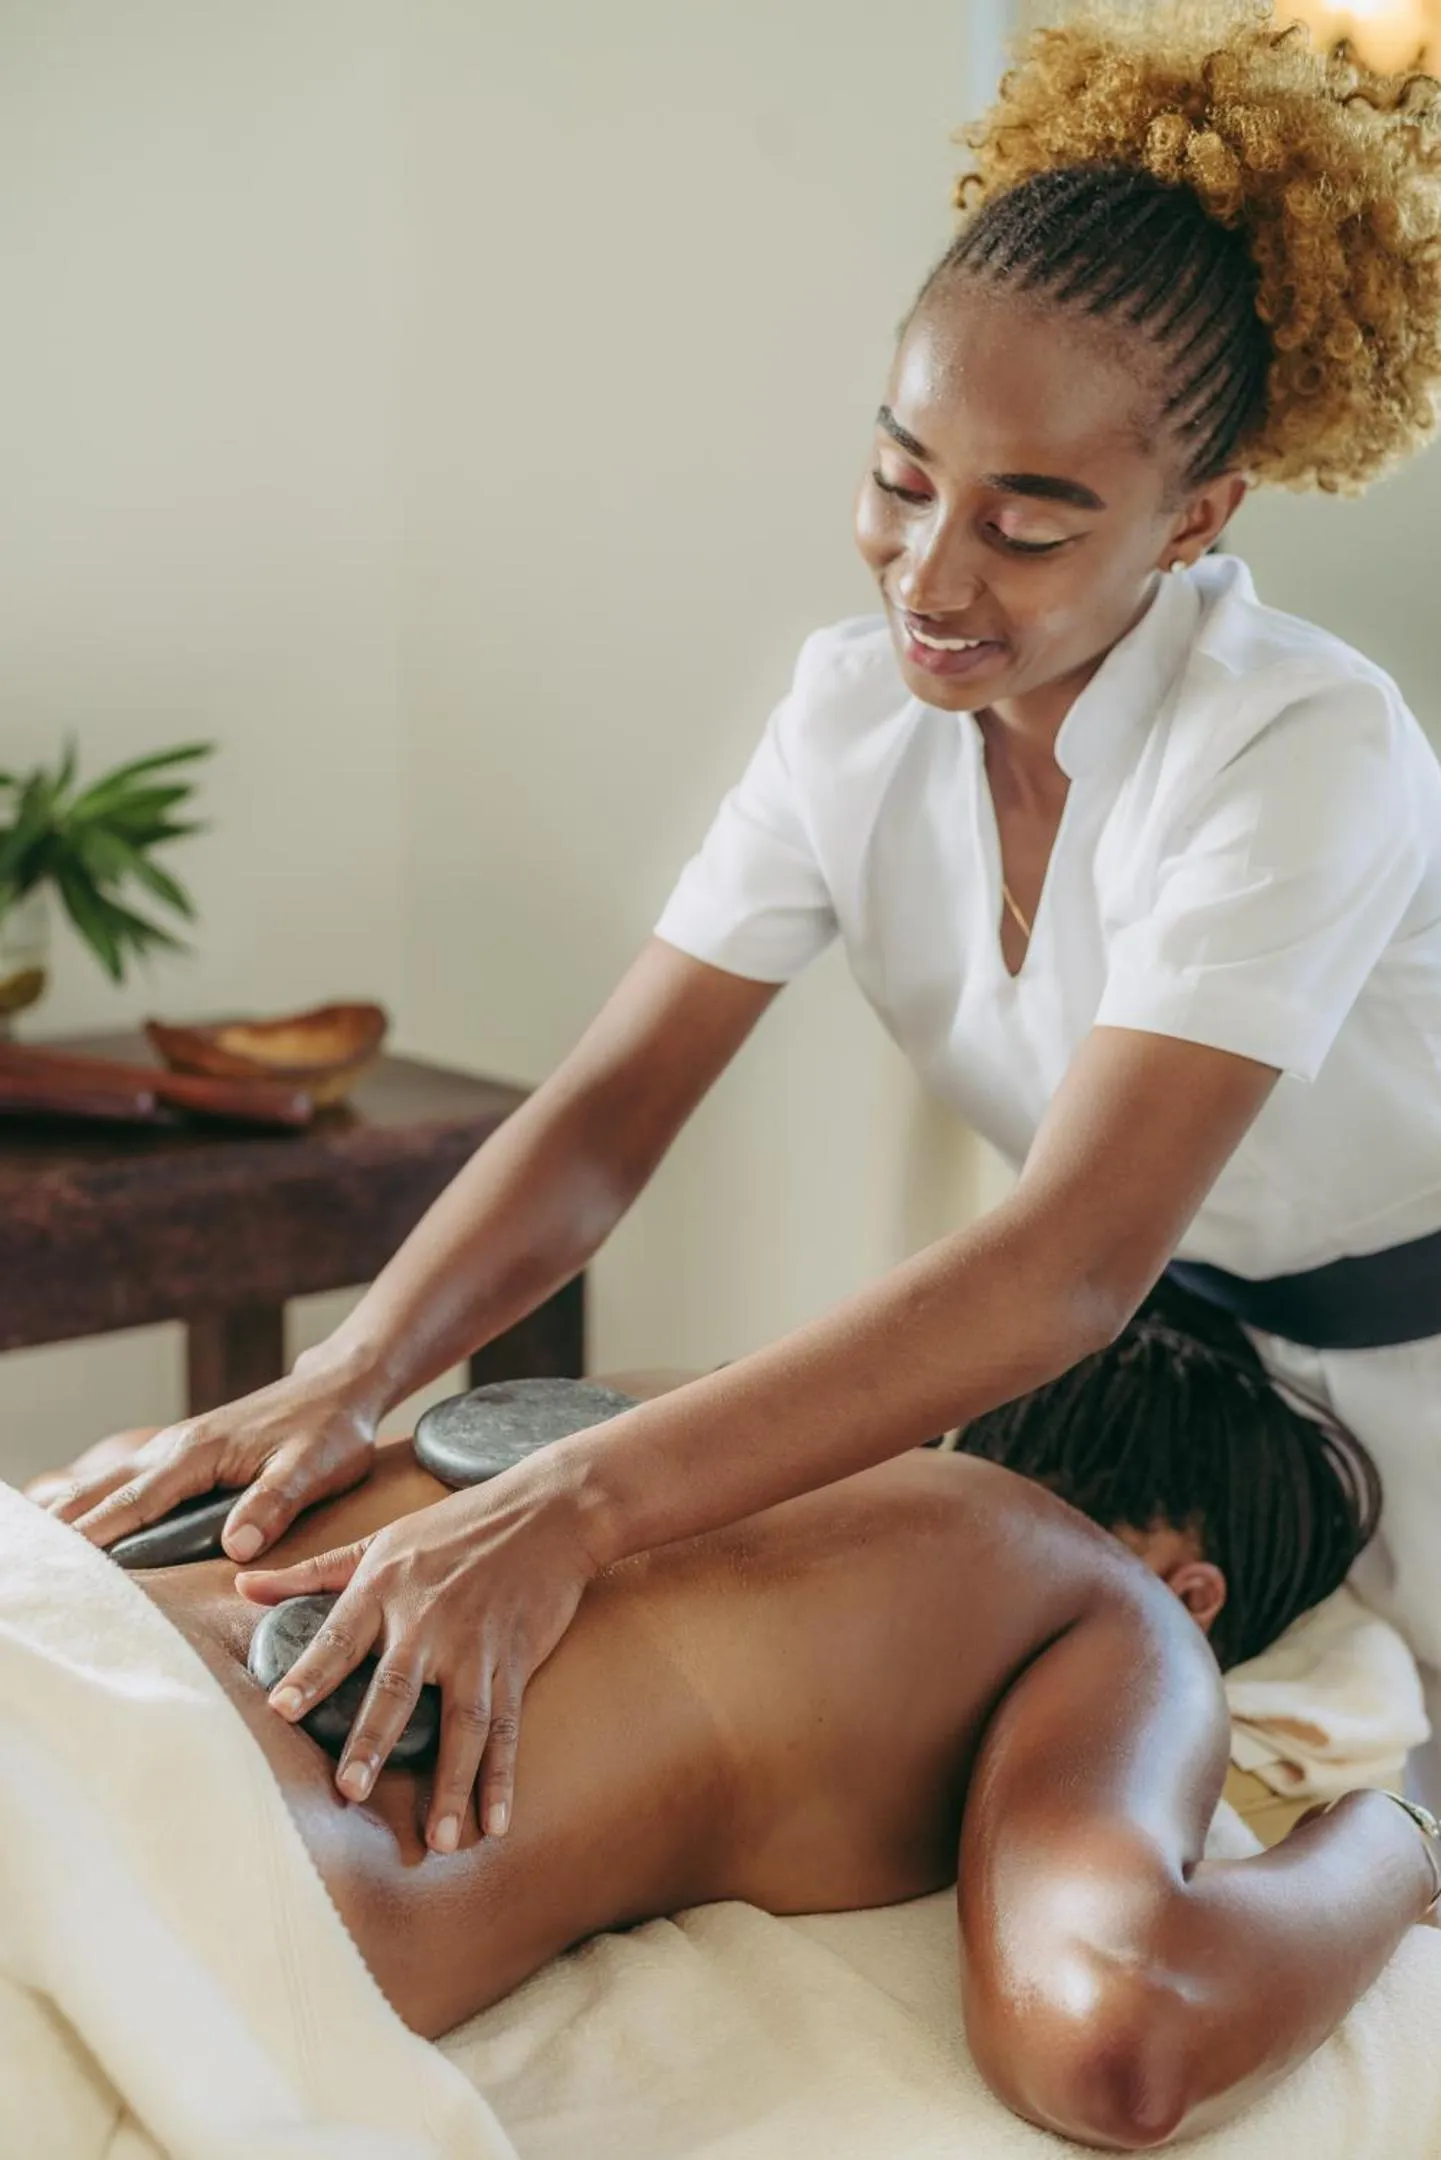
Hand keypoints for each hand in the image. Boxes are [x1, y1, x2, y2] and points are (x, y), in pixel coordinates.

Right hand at [45, 1356, 378, 1561]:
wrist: (341, 1387)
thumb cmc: (330, 1430)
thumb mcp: (314, 1468)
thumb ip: (273, 1503)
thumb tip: (237, 1547)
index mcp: (199, 1454)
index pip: (135, 1502)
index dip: (97, 1536)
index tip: (63, 1566)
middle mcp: (176, 1448)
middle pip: (104, 1492)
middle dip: (65, 1527)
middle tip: (32, 1568)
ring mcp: (176, 1449)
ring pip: (109, 1484)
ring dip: (72, 1514)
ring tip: (39, 1554)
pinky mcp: (185, 1456)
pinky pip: (127, 1482)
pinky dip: (96, 1504)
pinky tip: (78, 1526)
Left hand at [235, 1467, 598, 1850]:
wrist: (549, 1511)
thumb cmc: (458, 1524)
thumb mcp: (381, 1539)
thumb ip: (312, 1571)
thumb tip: (242, 1584)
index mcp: (386, 1587)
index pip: (339, 1636)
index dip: (311, 1672)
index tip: (281, 1710)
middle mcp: (429, 1619)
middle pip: (397, 1687)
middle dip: (374, 1739)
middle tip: (352, 1788)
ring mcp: (477, 1646)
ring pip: (462, 1722)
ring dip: (450, 1782)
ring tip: (437, 1839)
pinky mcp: (516, 1661)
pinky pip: (508, 1727)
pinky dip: (502, 1777)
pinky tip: (495, 1821)